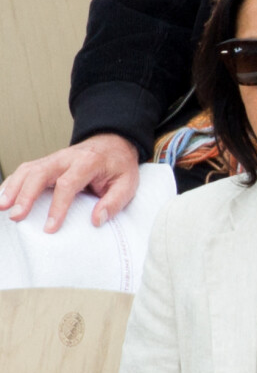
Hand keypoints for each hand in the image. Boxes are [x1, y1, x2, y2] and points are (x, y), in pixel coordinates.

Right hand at [0, 134, 139, 232]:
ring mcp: (55, 158)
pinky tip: (3, 197)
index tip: (50, 227)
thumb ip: (114, 201)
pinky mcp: (47, 163)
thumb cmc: (119, 166)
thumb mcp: (128, 183)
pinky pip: (26, 170)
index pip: (69, 183)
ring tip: (2, 207)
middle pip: (42, 172)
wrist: (114, 144)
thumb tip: (96, 220)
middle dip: (26, 194)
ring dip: (13, 187)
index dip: (58, 206)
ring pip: (29, 169)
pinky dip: (12, 182)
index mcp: (89, 161)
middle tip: (17, 216)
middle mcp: (68, 157)